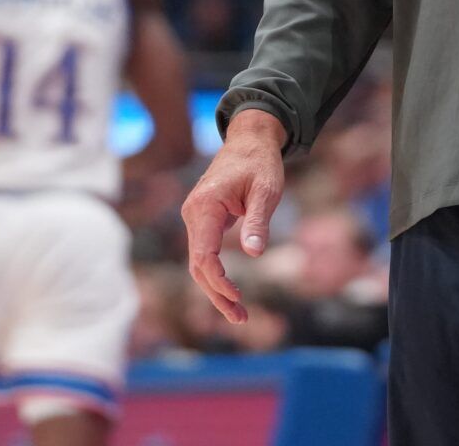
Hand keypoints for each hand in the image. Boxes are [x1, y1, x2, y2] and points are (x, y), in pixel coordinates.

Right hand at [180, 108, 286, 323]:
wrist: (250, 139)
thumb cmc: (260, 163)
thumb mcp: (266, 191)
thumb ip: (257, 221)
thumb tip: (253, 253)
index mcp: (205, 207)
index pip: (204, 255)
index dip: (218, 282)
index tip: (238, 298)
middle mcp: (192, 213)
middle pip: (197, 266)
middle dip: (217, 295)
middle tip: (241, 318)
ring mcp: (194, 217)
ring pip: (198, 262)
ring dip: (215, 289)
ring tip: (239, 313)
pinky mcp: (202, 219)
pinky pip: (204, 252)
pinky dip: (215, 274)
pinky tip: (230, 291)